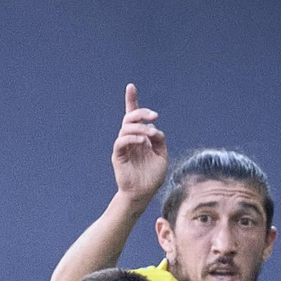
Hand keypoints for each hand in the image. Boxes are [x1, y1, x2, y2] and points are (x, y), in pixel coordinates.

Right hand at [112, 83, 166, 202]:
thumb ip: (159, 141)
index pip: (134, 116)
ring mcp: (123, 147)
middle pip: (130, 117)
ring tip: (151, 135)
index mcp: (140, 137)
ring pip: (126, 128)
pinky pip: (121, 141)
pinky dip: (132, 138)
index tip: (131, 86)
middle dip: (141, 112)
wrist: (143, 194)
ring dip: (141, 128)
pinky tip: (142, 141)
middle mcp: (130, 139)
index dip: (131, 100)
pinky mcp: (118, 156)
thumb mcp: (162, 155)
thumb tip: (154, 130)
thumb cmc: (152, 176)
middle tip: (154, 116)